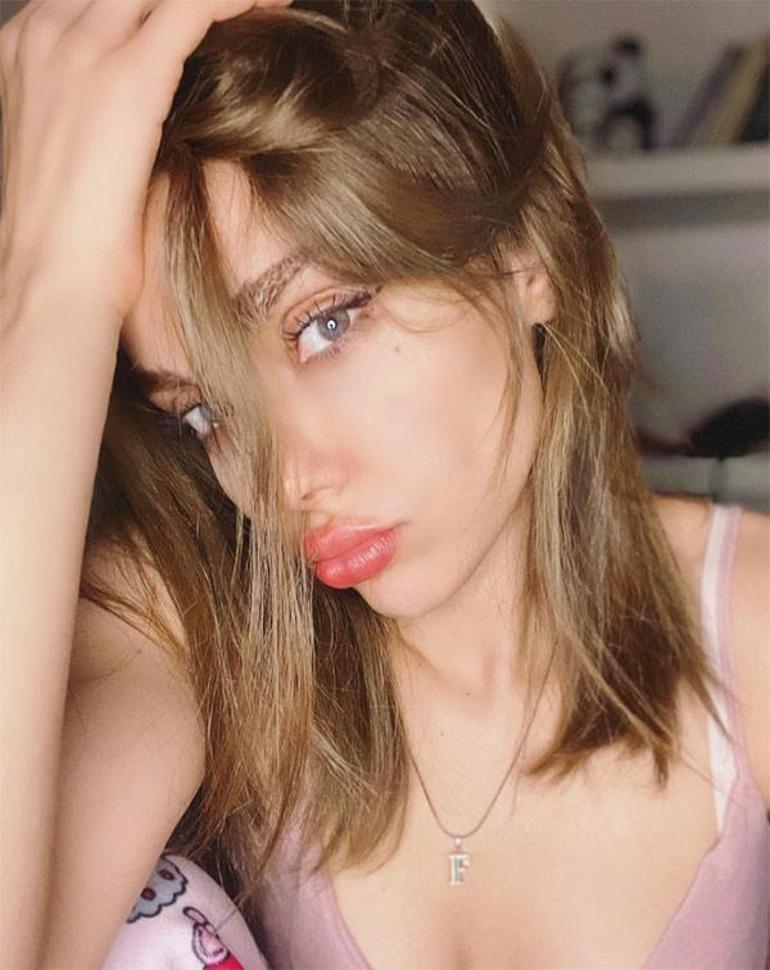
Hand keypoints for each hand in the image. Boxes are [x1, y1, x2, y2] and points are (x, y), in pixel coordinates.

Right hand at [0, 0, 290, 322]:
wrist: (52, 280)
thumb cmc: (65, 239)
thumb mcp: (68, 154)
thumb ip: (92, 115)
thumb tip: (136, 116)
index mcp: (25, 51)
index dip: (152, 3)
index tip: (197, 18)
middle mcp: (47, 35)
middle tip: (240, 7)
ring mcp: (84, 50)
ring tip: (265, 3)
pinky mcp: (130, 76)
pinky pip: (194, 6)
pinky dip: (235, 0)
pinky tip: (270, 3)